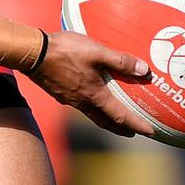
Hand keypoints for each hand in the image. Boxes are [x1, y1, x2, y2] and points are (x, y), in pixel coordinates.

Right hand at [28, 31, 154, 137]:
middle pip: (106, 121)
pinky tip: (87, 96)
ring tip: (113, 116)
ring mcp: (69, 99)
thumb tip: (144, 70)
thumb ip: (120, 60)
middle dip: (121, 128)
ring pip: (92, 114)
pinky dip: (90, 106)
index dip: (137, 125)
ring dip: (105, 118)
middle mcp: (83, 102)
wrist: (33, 53)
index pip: (121, 116)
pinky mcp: (58, 92)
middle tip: (132, 131)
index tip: (151, 133)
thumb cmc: (65, 51)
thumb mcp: (96, 51)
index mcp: (95, 95)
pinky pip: (79, 105)